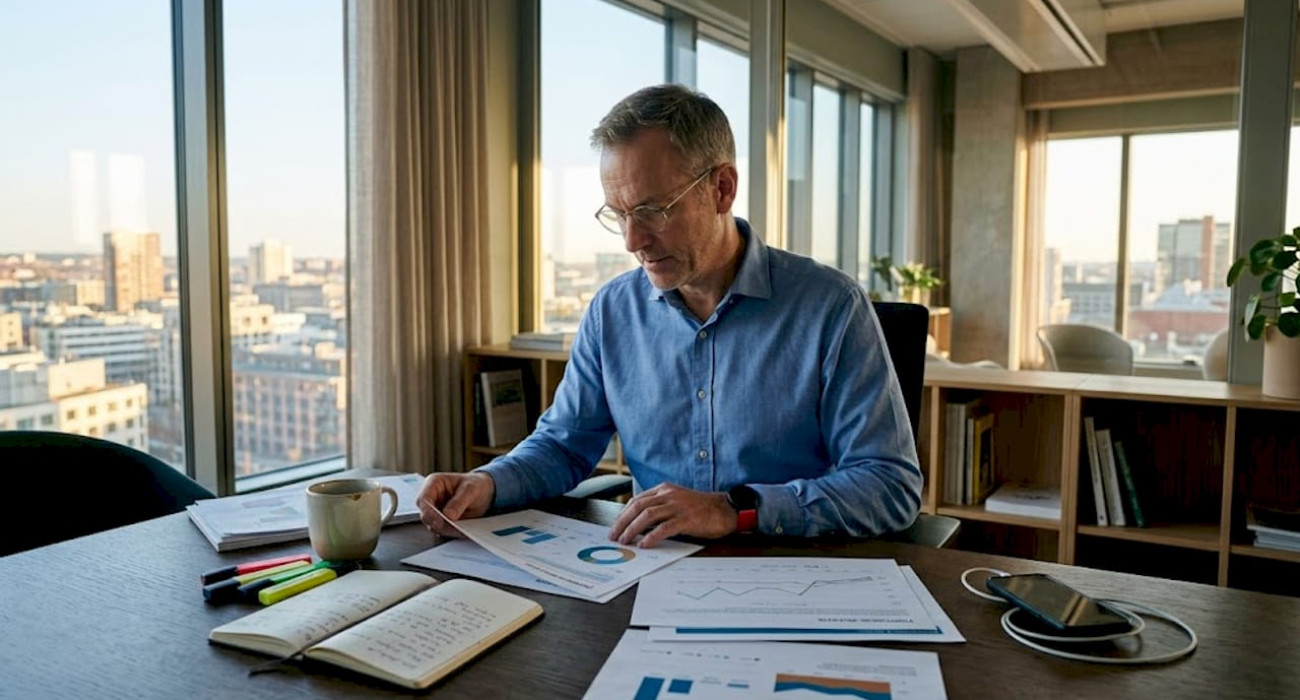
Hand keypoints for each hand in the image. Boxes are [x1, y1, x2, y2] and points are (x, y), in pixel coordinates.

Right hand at [417, 472, 495, 537]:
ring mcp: (436, 510)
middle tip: (453, 528)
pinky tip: (462, 531)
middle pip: (425, 515)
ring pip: (433, 525)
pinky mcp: (442, 521)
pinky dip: (451, 533)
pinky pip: (442, 530)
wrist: (485, 493)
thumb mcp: (471, 489)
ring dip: (446, 530)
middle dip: (438, 524)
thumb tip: (448, 515)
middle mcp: (432, 497)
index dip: (428, 512)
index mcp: (434, 483)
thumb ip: (459, 502)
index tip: (438, 522)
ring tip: (461, 529)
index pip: (423, 499)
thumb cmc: (476, 485)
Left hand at [608, 483, 736, 548]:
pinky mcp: (687, 519)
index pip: (638, 500)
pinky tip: (644, 545)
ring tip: (625, 540)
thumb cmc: (701, 509)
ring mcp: (678, 506)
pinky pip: (664, 528)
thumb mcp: (677, 502)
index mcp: (665, 490)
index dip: (624, 514)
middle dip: (623, 522)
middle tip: (614, 536)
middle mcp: (669, 495)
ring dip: (632, 529)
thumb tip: (640, 524)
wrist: (726, 510)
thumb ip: (660, 508)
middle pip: (638, 507)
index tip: (616, 526)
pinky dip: (651, 537)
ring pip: (648, 516)